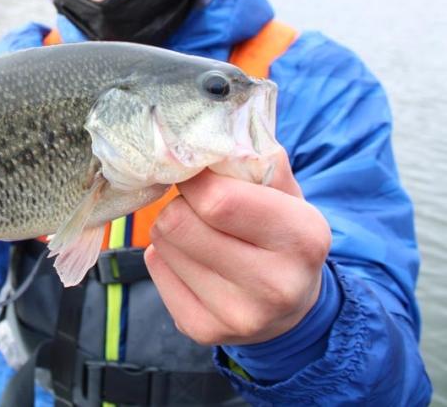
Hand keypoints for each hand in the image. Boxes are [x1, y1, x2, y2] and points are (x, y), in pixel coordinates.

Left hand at [145, 150, 330, 345]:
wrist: (293, 307)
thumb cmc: (282, 234)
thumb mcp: (286, 193)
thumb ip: (255, 156)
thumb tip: (211, 127)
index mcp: (301, 239)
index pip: (217, 199)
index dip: (195, 178)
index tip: (195, 171)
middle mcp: (274, 285)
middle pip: (179, 222)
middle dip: (181, 203)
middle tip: (198, 204)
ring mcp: (237, 316)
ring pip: (163, 243)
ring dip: (173, 228)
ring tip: (201, 232)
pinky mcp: (203, 330)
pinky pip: (155, 269)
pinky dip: (166, 256)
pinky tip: (194, 259)